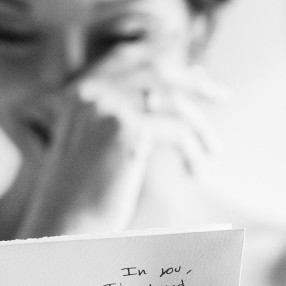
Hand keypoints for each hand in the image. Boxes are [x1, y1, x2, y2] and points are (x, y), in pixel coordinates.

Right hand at [16, 48, 225, 237]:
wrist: (63, 228)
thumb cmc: (82, 197)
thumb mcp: (99, 146)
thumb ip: (125, 117)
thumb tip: (164, 98)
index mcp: (80, 92)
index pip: (129, 58)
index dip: (166, 62)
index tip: (194, 76)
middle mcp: (91, 91)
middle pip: (155, 69)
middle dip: (193, 82)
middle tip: (222, 96)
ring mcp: (108, 107)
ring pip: (172, 98)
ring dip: (200, 123)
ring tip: (215, 149)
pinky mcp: (127, 130)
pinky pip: (177, 129)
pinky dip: (193, 150)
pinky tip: (197, 173)